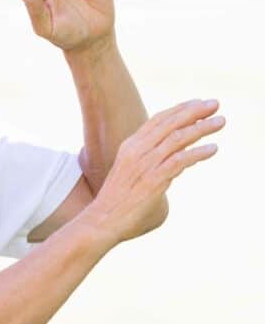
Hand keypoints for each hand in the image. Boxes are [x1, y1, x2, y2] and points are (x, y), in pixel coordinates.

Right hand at [79, 99, 223, 245]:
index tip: (197, 103)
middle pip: (169, 124)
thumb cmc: (118, 201)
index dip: (179, 110)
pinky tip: (213, 149)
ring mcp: (145, 164)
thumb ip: (151, 164)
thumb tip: (176, 165)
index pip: (157, 120)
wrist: (103, 220)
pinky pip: (180, 160)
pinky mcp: (154, 179)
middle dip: (194, 112)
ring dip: (202, 128)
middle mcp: (137, 150)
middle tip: (214, 104)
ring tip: (221, 122)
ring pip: (177, 138)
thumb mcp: (131, 174)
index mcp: (129, 146)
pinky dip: (198, 153)